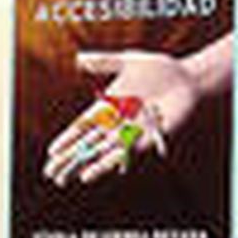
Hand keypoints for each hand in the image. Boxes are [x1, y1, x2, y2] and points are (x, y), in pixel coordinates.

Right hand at [42, 33, 232, 186]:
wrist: (186, 79)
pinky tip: (91, 173)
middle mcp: (117, 123)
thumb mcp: (127, 60)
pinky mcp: (146, 139)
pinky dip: (105, 163)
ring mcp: (130, 133)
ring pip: (100, 153)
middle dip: (69, 158)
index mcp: (108, 106)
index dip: (67, 139)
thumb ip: (103, 61)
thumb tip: (78, 58)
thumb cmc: (159, 68)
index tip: (52, 152)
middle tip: (51, 173)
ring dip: (83, 166)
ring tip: (65, 179)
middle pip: (87, 144)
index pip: (82, 127)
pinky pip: (123, 154)